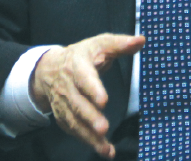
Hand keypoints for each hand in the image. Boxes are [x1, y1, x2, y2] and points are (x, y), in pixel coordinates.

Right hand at [30, 33, 144, 158]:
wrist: (49, 68)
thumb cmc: (81, 56)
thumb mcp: (99, 44)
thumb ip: (119, 44)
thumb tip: (141, 40)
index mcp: (77, 66)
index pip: (84, 78)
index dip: (93, 90)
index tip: (104, 101)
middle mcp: (68, 87)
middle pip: (77, 104)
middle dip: (90, 118)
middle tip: (103, 128)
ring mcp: (64, 104)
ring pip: (75, 122)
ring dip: (89, 136)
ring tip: (106, 148)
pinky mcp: (63, 117)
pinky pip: (74, 130)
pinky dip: (87, 141)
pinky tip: (103, 149)